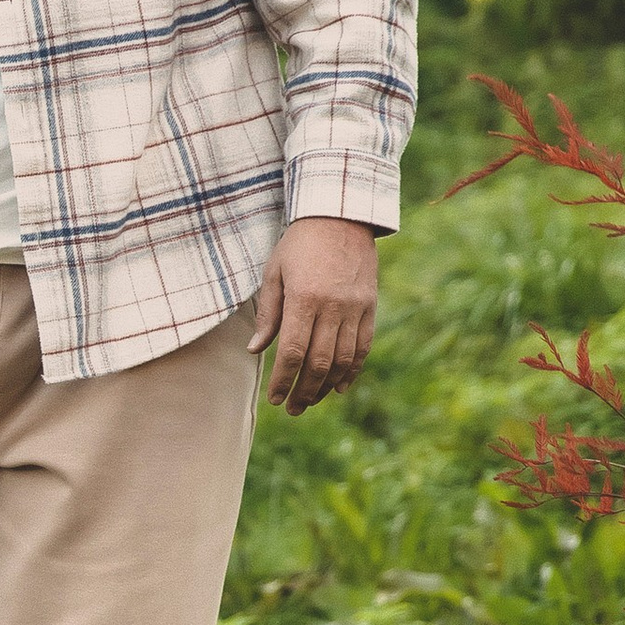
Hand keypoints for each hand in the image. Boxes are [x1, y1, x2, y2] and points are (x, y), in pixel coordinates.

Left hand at [250, 218, 378, 415]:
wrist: (340, 216)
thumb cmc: (299, 244)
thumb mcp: (274, 273)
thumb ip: (268, 314)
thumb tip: (254, 350)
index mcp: (304, 298)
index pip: (292, 352)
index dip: (283, 380)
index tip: (274, 399)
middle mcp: (332, 307)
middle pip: (319, 362)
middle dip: (304, 391)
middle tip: (292, 409)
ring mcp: (355, 307)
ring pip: (343, 360)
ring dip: (326, 386)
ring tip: (311, 401)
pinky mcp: (370, 306)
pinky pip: (363, 346)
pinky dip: (352, 370)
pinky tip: (339, 387)